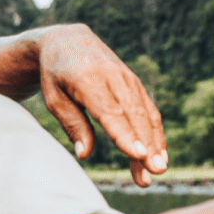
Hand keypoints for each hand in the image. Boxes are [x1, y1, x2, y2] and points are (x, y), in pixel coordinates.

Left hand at [37, 25, 166, 187]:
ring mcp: (128, 79)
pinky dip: (155, 133)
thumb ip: (72, 124)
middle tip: (155, 172)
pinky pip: (149, 110)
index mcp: (87, 79)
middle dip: (146, 145)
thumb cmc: (56, 75)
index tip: (137, 154)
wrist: (69, 41)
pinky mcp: (135, 84)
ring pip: (145, 114)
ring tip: (158, 171)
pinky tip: (158, 154)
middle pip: (133, 115)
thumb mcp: (54, 98)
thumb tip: (84, 154)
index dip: (125, 134)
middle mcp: (113, 77)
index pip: (109, 111)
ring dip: (155, 144)